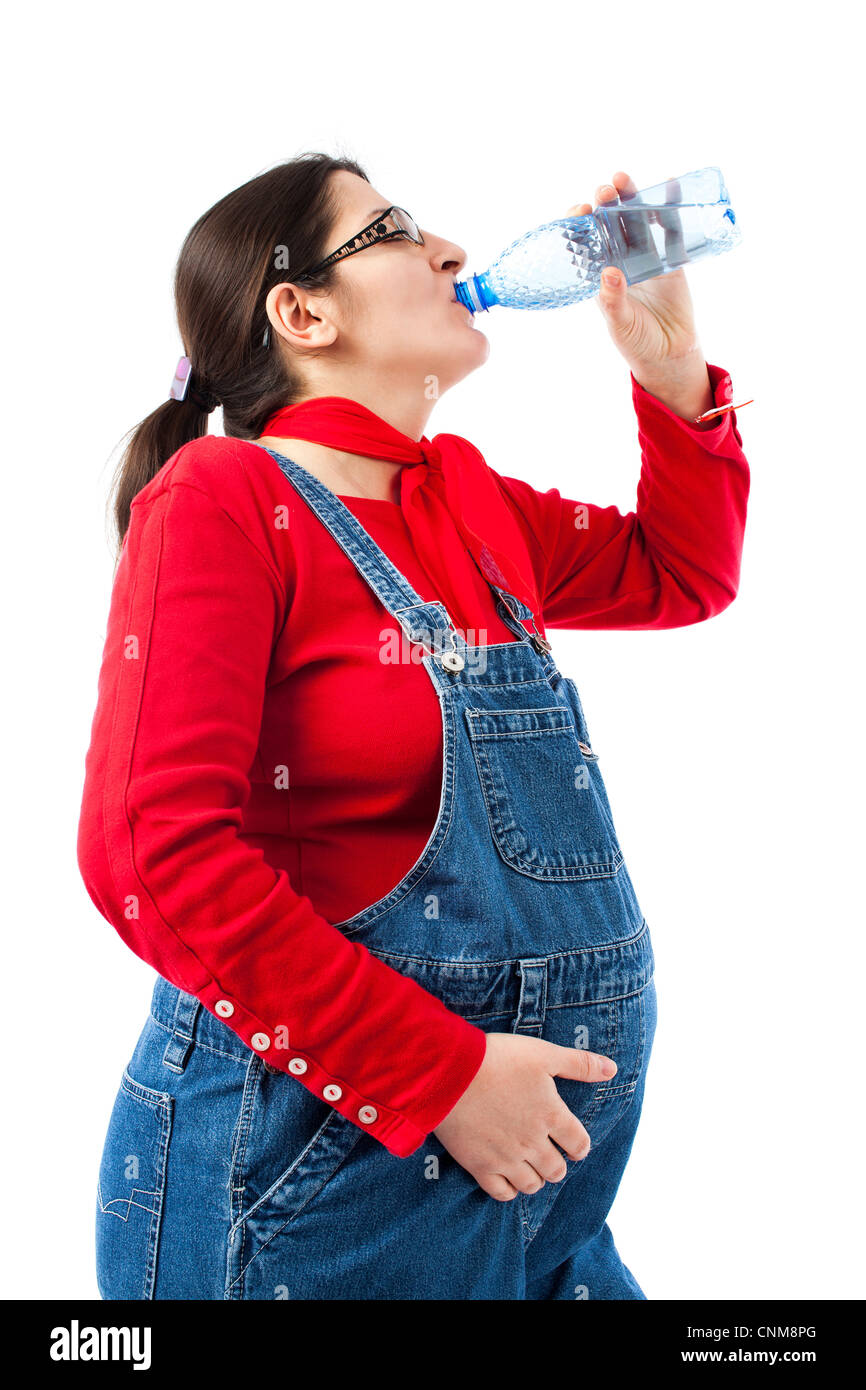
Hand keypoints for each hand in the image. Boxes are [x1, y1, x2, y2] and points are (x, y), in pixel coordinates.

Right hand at [432, 1031, 615, 1200]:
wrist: (449, 1072)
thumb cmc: (498, 1058)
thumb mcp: (544, 1054)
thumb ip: (580, 1064)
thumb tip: (612, 1070)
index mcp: (552, 1115)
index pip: (579, 1145)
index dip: (580, 1145)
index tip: (573, 1142)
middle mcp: (533, 1143)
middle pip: (557, 1170)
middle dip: (557, 1163)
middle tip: (548, 1151)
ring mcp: (506, 1158)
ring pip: (532, 1185)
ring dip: (535, 1176)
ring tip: (528, 1163)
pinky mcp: (480, 1166)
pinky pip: (502, 1193)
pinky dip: (509, 1189)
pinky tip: (506, 1175)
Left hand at [568, 171, 702, 375]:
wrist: (669, 354)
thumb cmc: (636, 341)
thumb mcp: (619, 324)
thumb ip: (613, 300)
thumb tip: (609, 272)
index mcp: (600, 275)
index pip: (586, 243)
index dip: (581, 225)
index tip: (579, 211)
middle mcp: (621, 261)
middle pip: (611, 225)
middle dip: (605, 205)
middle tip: (603, 191)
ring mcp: (646, 257)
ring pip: (636, 221)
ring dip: (630, 199)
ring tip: (622, 179)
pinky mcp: (671, 259)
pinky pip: (671, 230)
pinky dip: (670, 209)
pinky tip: (668, 186)